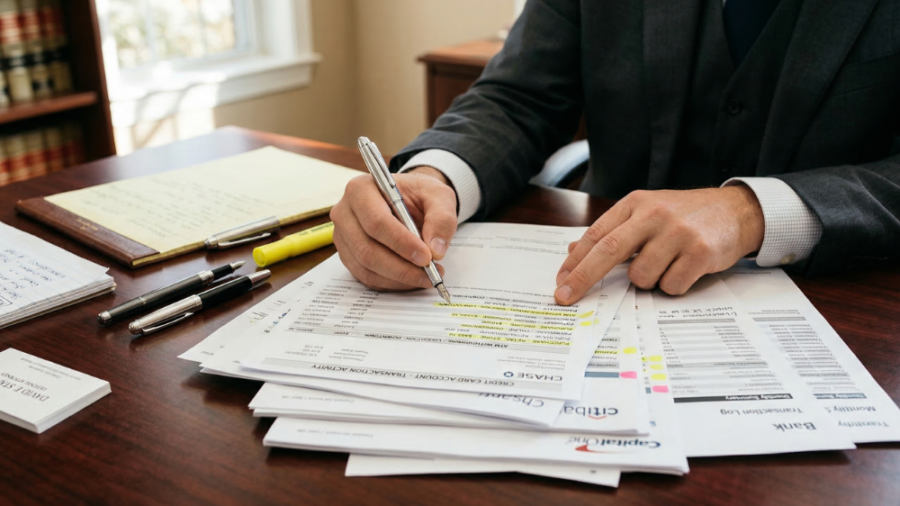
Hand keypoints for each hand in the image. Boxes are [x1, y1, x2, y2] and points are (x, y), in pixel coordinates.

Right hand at [330, 166, 457, 290]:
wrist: (408, 200)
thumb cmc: (418, 195)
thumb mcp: (438, 196)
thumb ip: (441, 219)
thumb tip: (436, 250)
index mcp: (361, 190)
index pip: (376, 221)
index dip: (401, 243)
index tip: (426, 257)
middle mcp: (345, 213)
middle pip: (367, 249)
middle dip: (401, 267)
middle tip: (430, 273)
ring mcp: (343, 237)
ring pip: (366, 267)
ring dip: (399, 278)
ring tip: (427, 277)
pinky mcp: (348, 256)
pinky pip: (367, 277)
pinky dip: (392, 283)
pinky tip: (412, 279)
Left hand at [554, 185, 764, 303]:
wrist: (737, 211)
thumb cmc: (684, 216)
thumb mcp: (646, 213)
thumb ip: (612, 231)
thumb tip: (573, 250)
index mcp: (637, 203)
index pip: (596, 235)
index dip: (575, 261)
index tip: (560, 281)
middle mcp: (655, 215)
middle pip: (608, 252)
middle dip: (583, 278)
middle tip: (565, 297)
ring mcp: (678, 233)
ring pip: (642, 277)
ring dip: (647, 282)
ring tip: (665, 266)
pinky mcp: (700, 253)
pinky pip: (671, 286)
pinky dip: (672, 286)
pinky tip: (684, 270)